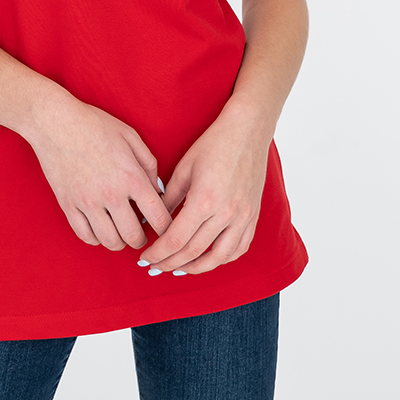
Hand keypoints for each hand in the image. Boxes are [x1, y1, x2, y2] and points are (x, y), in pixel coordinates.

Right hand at [25, 91, 172, 251]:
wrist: (54, 121)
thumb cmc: (94, 124)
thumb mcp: (130, 136)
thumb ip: (148, 164)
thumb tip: (156, 190)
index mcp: (131, 177)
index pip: (158, 217)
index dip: (166, 228)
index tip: (164, 227)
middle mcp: (110, 194)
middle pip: (134, 237)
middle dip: (141, 238)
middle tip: (140, 230)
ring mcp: (87, 202)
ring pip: (110, 241)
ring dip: (119, 240)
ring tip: (120, 229)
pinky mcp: (68, 205)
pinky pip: (86, 236)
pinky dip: (96, 238)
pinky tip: (100, 227)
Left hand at [137, 115, 269, 275]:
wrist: (247, 131)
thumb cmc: (213, 144)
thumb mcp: (184, 168)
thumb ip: (168, 198)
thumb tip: (152, 220)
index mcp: (204, 200)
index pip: (176, 239)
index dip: (158, 253)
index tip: (145, 258)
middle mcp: (225, 213)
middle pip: (193, 251)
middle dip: (170, 263)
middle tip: (154, 268)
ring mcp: (243, 217)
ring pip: (219, 257)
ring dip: (196, 268)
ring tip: (178, 269)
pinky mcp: (253, 216)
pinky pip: (239, 248)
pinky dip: (222, 259)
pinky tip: (208, 259)